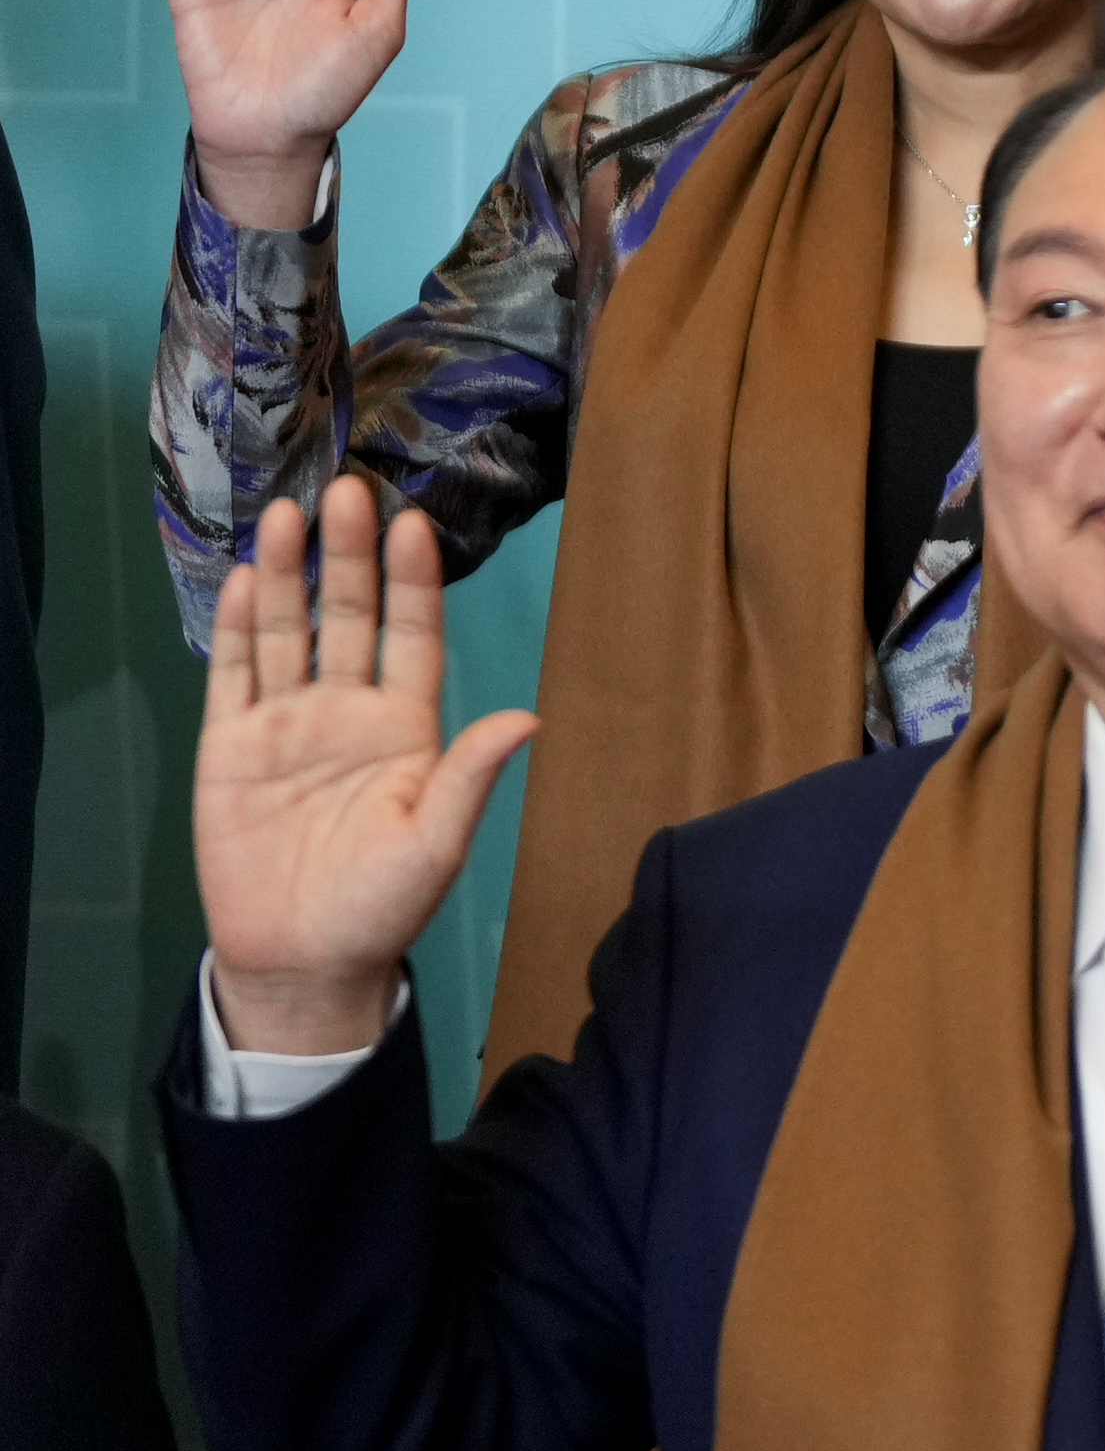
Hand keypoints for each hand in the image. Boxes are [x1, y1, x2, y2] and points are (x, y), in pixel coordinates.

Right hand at [193, 477, 532, 1055]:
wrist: (300, 960)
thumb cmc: (380, 904)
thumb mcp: (435, 843)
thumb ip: (470, 778)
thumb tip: (527, 720)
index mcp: (406, 725)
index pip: (413, 636)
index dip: (414, 582)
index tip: (414, 523)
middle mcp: (348, 709)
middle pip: (350, 617)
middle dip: (349, 556)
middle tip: (345, 490)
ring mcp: (287, 723)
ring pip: (289, 632)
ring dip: (288, 575)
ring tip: (286, 513)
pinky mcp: (231, 748)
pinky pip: (235, 677)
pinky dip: (236, 629)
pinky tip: (243, 581)